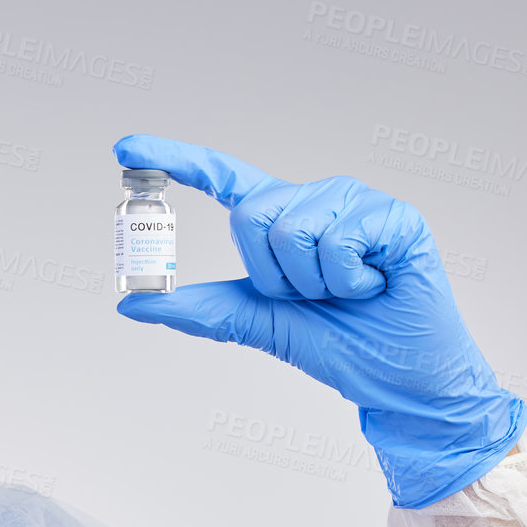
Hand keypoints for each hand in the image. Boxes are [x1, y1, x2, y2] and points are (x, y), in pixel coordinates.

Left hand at [113, 133, 526, 508]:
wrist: (401, 378)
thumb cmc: (340, 344)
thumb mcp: (258, 323)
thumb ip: (200, 309)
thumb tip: (130, 304)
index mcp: (281, 218)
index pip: (221, 176)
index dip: (173, 159)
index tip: (125, 148)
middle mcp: (315, 198)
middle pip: (250, 214)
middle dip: (272, 275)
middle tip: (313, 297)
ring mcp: (355, 201)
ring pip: (291, 230)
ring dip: (313, 283)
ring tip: (348, 292)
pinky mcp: (393, 214)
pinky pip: (338, 240)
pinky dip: (349, 280)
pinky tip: (376, 285)